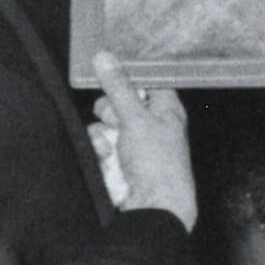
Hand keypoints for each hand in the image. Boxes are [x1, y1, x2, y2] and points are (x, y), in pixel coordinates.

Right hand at [90, 50, 197, 230]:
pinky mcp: (117, 161)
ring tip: (112, 148)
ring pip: (104, 124)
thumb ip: (118, 87)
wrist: (152, 208)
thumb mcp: (136, 118)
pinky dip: (99, 151)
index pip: (145, 81)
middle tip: (115, 120)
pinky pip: (99, 144)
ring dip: (103, 135)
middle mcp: (150, 123)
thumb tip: (104, 56)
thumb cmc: (157, 163)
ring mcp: (132, 143)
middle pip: (118, 101)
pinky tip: (107, 161)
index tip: (110, 75)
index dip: (127, 78)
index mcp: (165, 109)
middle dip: (110, 111)